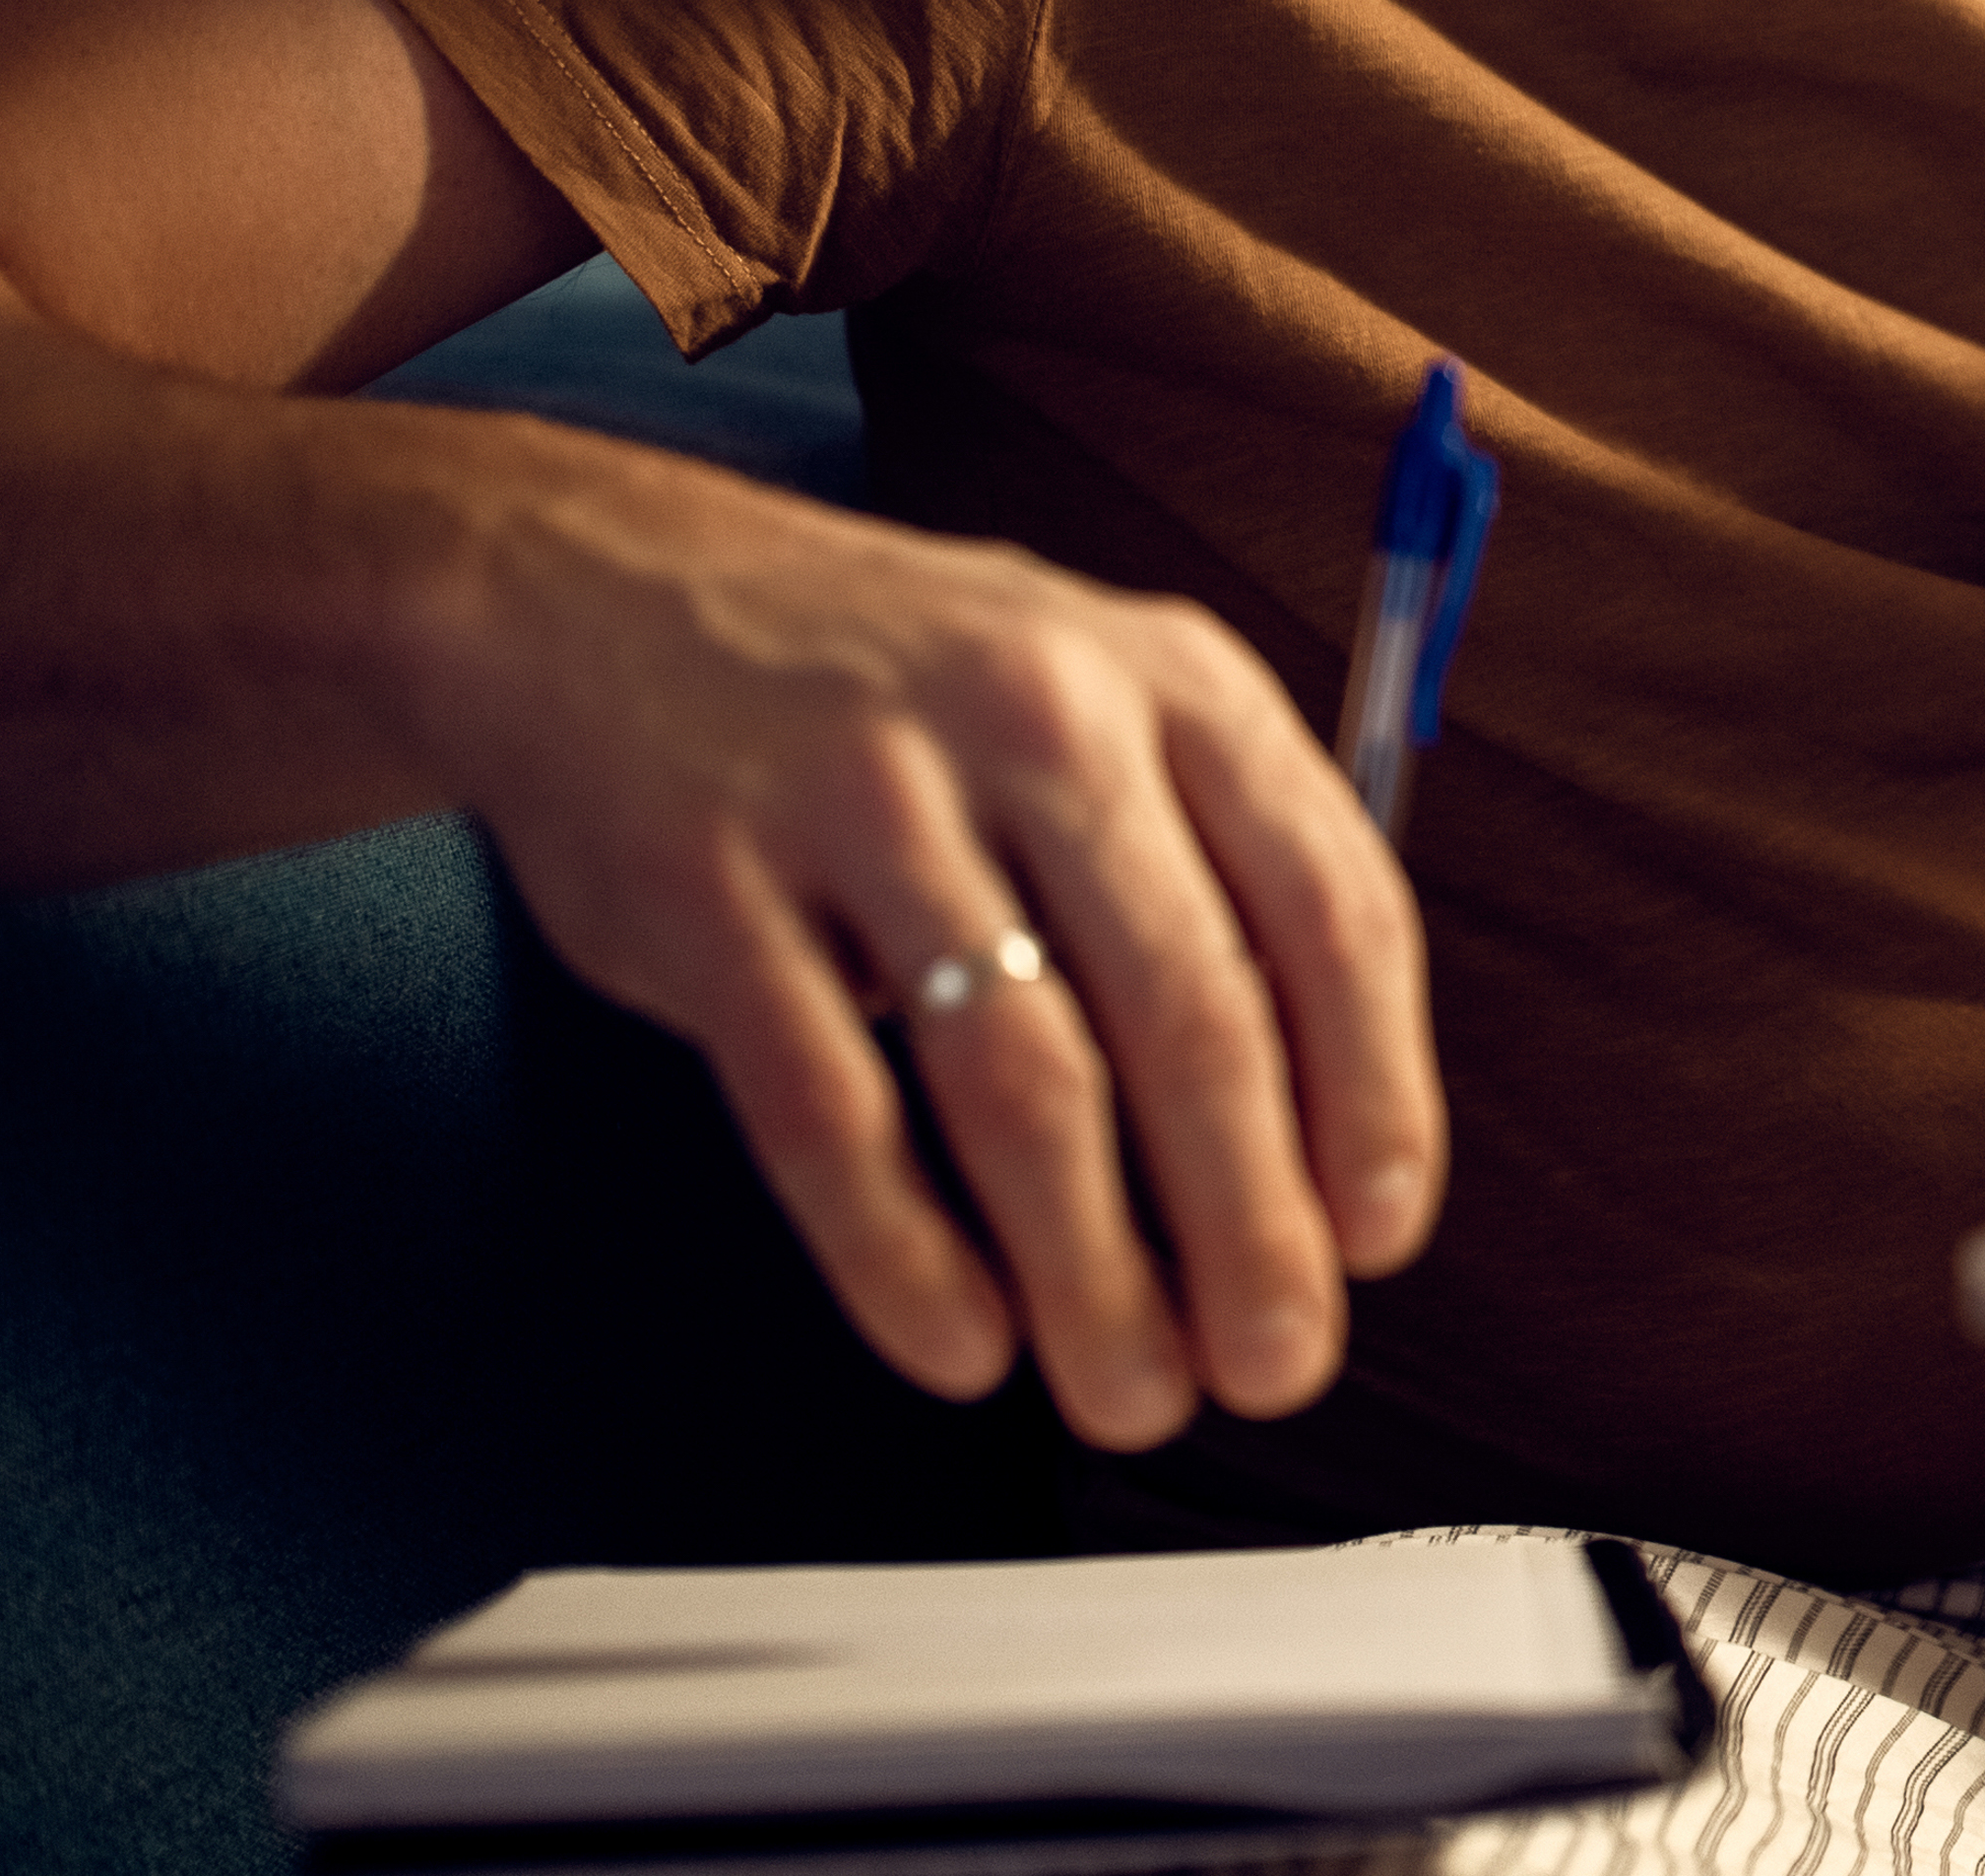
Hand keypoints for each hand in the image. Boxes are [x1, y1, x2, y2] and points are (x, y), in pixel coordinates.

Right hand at [403, 443, 1441, 1451]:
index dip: (1376, 1095)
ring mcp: (868, 803)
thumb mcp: (1103, 701)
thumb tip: (1318, 1134)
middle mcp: (1041, 723)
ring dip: (1093, 1273)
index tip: (1378, 1234)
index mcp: (1175, 682)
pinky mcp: (713, 889)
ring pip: (1022, 1085)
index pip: (1333, 911)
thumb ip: (1219, 872)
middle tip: (1276, 1362)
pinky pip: (831, 1114)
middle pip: (1193, 1017)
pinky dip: (905, 1255)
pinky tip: (961, 1345)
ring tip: (1133, 1392)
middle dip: (1250, 1227)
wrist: (606, 593)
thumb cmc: (906, 693)